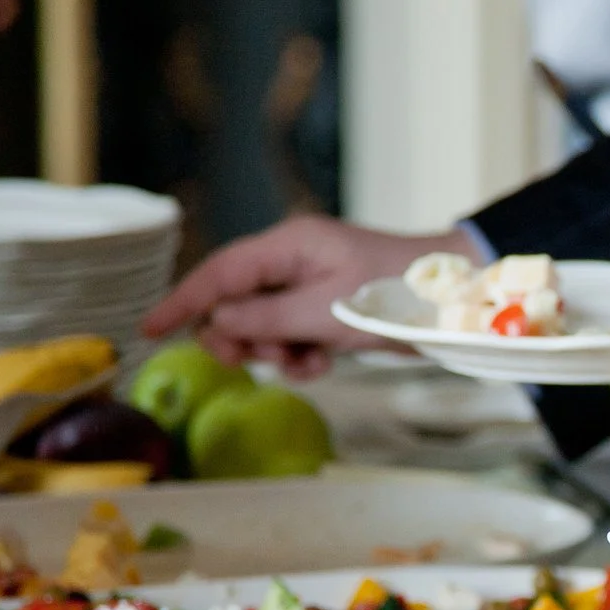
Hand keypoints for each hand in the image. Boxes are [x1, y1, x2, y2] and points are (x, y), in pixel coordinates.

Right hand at [143, 213, 457, 378]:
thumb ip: (266, 319)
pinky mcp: (329, 308)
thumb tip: (217, 324)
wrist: (460, 301)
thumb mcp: (326, 312)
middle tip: (255, 360)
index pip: (218, 272)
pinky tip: (321, 364)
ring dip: (274, 351)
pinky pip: (293, 335)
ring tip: (306, 362)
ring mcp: (312, 284)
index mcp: (289, 245)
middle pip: (235, 302)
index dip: (182, 302)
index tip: (148, 330)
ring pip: (264, 324)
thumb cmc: (399, 294)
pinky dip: (299, 354)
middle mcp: (294, 260)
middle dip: (239, 336)